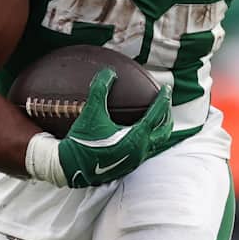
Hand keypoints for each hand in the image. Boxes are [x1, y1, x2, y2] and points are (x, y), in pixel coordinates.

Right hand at [58, 68, 172, 187]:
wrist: (72, 167)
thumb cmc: (82, 140)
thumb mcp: (91, 112)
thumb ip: (100, 89)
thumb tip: (108, 72)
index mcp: (136, 136)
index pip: (157, 114)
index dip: (163, 99)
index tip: (166, 89)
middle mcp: (140, 150)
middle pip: (164, 131)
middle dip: (167, 117)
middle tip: (165, 105)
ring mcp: (135, 160)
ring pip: (155, 144)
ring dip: (158, 130)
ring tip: (155, 119)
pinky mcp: (128, 167)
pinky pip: (144, 151)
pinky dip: (147, 140)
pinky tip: (137, 134)